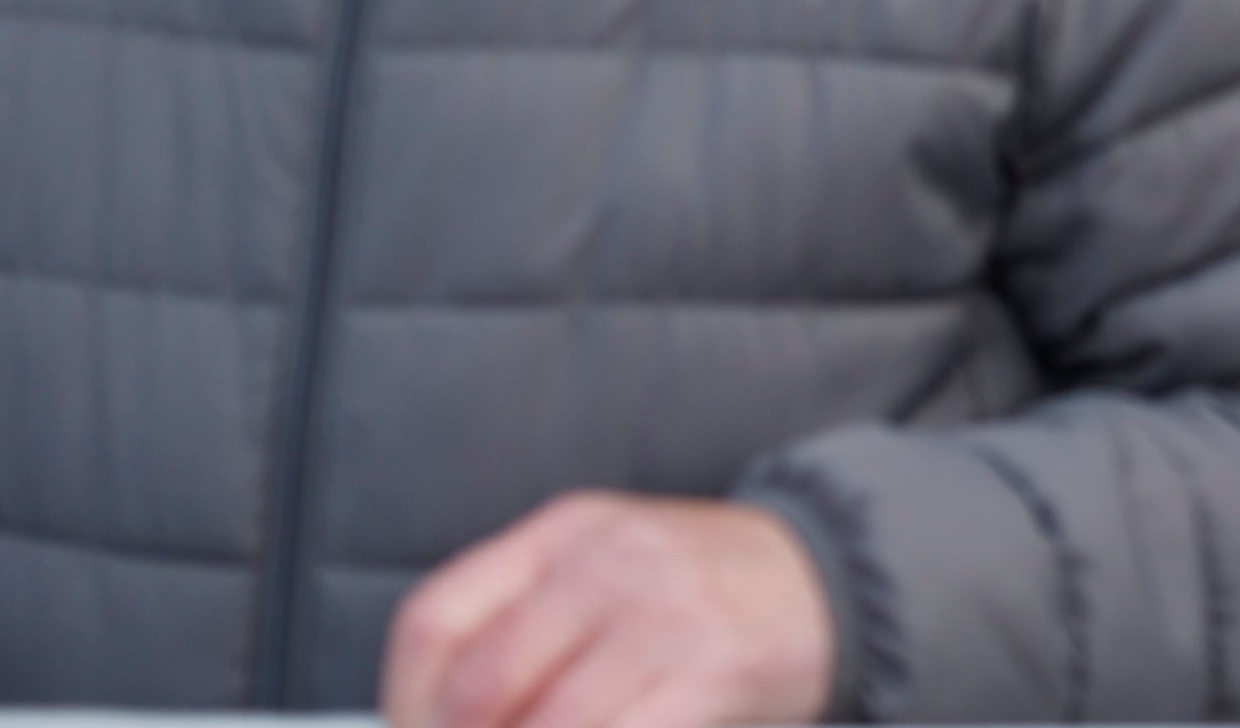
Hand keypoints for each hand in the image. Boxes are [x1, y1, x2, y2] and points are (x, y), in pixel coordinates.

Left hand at [382, 493, 832, 727]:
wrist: (834, 576)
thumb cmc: (704, 589)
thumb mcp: (609, 566)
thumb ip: (525, 622)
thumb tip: (436, 715)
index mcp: (566, 532)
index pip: (435, 618)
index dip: (405, 701)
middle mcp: (609, 562)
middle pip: (481, 683)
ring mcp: (666, 613)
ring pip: (545, 726)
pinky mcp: (715, 668)